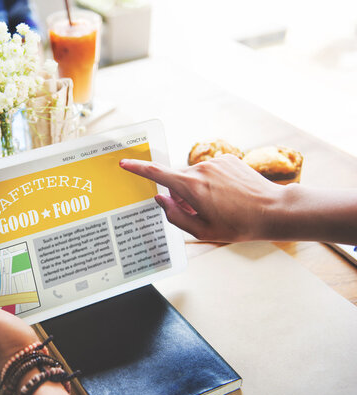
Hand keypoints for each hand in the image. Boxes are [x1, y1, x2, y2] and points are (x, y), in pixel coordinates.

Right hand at [119, 155, 284, 241]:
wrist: (274, 210)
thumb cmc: (239, 225)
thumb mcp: (202, 231)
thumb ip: (175, 216)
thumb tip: (160, 199)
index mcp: (191, 187)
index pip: (157, 174)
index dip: (138, 168)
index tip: (124, 163)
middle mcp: (201, 169)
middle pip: (178, 180)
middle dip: (182, 195)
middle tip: (201, 213)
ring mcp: (216, 162)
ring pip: (194, 176)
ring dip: (199, 189)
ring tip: (221, 205)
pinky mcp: (228, 159)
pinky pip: (210, 170)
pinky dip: (212, 181)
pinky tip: (229, 195)